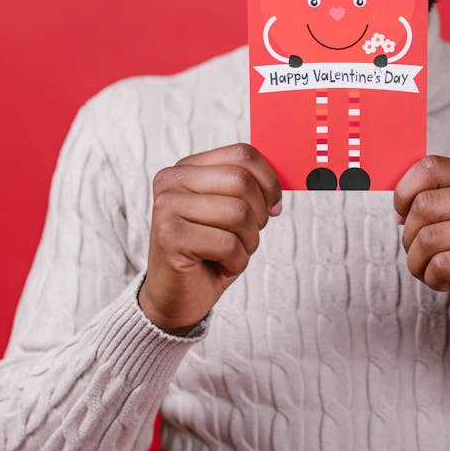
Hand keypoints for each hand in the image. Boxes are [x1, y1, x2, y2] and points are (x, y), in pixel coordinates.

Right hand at [139, 143, 281, 334]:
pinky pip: (227, 243)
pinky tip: (221, 266)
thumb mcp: (230, 214)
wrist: (175, 296)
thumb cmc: (208, 253)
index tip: (273, 205)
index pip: (242, 154)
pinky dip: (237, 261)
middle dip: (258, 214)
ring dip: (248, 241)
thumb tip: (282, 180)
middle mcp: (172, 181)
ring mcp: (167, 207)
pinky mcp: (170, 237)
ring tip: (232, 253)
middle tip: (249, 236)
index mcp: (187, 168)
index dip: (269, 181)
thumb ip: (248, 189)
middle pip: (241, 181)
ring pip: (238, 212)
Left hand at [394, 155, 449, 341]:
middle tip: (422, 254)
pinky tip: (448, 282)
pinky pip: (441, 264)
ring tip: (435, 270)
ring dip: (419, 263)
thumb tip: (398, 203)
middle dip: (409, 237)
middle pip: (424, 205)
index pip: (432, 167)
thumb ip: (430, 201)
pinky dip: (433, 279)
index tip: (402, 215)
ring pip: (428, 238)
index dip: (404, 192)